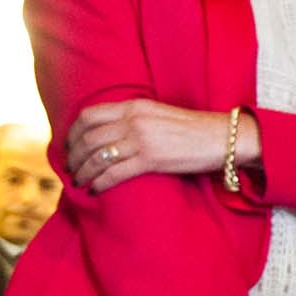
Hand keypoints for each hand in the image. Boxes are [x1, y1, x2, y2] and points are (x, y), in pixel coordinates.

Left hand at [66, 100, 251, 194]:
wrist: (225, 138)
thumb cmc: (196, 129)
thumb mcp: (160, 114)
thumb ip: (136, 118)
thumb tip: (113, 133)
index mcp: (135, 106)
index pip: (90, 116)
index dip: (73, 132)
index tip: (70, 145)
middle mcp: (134, 120)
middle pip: (89, 138)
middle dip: (74, 156)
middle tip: (71, 168)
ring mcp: (142, 140)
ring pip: (98, 156)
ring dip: (83, 171)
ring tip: (79, 181)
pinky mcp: (152, 160)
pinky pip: (115, 173)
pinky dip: (100, 182)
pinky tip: (95, 189)